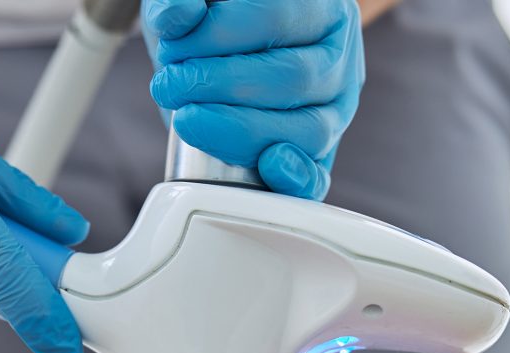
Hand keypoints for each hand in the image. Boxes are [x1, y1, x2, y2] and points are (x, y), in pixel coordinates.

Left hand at [143, 0, 364, 200]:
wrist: (228, 64)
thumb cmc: (220, 31)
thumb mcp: (199, 6)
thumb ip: (183, 1)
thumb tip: (178, 14)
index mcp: (321, 7)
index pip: (274, 17)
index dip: (217, 36)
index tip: (174, 51)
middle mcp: (337, 57)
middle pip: (291, 78)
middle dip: (219, 86)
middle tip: (172, 86)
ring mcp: (335, 109)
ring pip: (307, 130)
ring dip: (239, 131)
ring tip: (188, 119)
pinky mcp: (318, 156)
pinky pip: (317, 176)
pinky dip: (294, 177)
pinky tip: (268, 165)